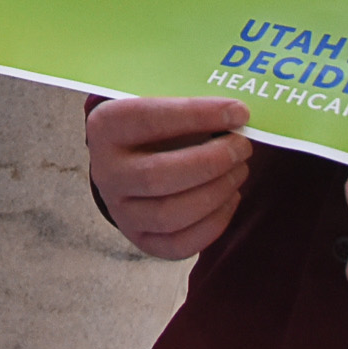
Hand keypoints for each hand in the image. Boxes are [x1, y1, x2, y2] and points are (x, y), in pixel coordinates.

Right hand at [84, 96, 254, 258]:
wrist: (128, 160)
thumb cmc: (153, 126)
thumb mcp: (158, 103)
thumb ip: (188, 105)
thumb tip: (236, 116)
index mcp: (105, 127)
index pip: (149, 119)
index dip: (196, 115)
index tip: (237, 112)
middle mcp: (106, 172)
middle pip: (158, 175)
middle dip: (211, 161)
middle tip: (242, 146)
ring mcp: (120, 211)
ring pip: (170, 214)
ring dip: (216, 192)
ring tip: (240, 170)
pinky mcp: (141, 239)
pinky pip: (179, 244)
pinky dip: (214, 224)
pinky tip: (231, 198)